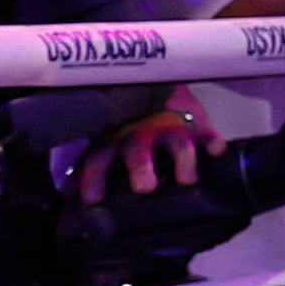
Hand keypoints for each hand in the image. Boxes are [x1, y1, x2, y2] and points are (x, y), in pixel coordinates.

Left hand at [70, 101, 219, 202]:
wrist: (156, 86)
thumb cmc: (127, 125)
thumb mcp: (105, 143)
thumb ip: (90, 168)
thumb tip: (67, 194)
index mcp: (113, 141)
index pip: (100, 159)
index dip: (94, 177)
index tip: (93, 199)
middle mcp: (140, 135)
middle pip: (138, 151)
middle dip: (141, 168)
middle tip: (145, 188)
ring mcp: (170, 129)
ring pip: (177, 142)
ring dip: (182, 160)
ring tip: (187, 180)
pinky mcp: (197, 125)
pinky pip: (207, 132)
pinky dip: (212, 141)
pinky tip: (217, 151)